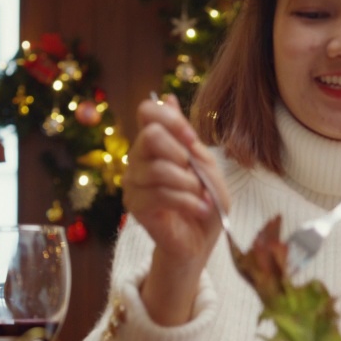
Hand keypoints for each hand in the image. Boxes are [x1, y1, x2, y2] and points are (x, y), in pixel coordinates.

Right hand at [125, 93, 230, 324]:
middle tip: (194, 175)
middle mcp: (138, 159)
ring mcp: (133, 182)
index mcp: (156, 145)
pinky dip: (187, 201)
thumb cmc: (204, 202)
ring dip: (188, 184)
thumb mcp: (207, 167)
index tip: (192, 141)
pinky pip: (159, 195)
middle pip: (149, 136)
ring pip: (157, 169)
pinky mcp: (135, 206)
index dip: (172, 120)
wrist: (199, 242)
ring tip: (200, 197)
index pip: (147, 112)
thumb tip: (167, 98)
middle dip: (180, 154)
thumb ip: (188, 138)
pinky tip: (198, 208)